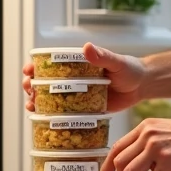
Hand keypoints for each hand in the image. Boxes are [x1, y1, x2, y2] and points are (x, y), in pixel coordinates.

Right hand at [23, 42, 147, 112]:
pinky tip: (44, 122)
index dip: (35, 67)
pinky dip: (52, 118)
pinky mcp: (83, 111)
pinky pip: (64, 115)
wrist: (142, 87)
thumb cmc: (129, 69)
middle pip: (44, 82)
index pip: (50, 64)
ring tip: (32, 106)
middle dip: (31, 86)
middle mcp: (73, 80)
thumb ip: (102, 56)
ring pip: (50, 99)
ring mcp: (76, 96)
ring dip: (37, 102)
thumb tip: (87, 47)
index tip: (29, 70)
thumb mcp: (116, 61)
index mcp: (77, 65)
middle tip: (29, 90)